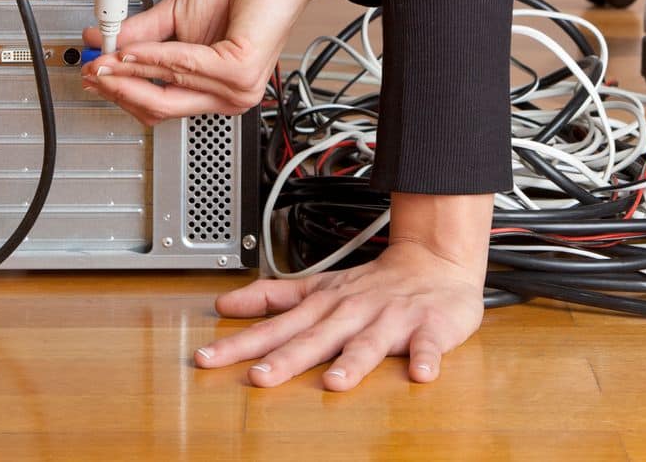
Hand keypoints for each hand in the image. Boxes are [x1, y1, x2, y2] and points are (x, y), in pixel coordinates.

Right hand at [82, 0, 373, 124]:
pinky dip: (154, 57)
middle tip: (92, 68)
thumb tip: (103, 42)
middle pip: (159, 106)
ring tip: (107, 54)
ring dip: (131, 69)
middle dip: (119, 86)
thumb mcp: (178, 13)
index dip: (121, 90)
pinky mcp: (240, 70)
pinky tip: (134, 48)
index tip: (94, 73)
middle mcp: (227, 96)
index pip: (158, 104)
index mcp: (213, 89)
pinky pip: (184, 67)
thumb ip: (142, 34)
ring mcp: (236, 88)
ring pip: (167, 88)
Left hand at [196, 193, 492, 389]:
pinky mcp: (429, 328)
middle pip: (317, 338)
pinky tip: (420, 373)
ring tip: (335, 383)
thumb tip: (223, 304)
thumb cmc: (374, 284)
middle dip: (288, 358)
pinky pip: (427, 345)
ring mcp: (391, 319)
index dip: (242, 344)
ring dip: (353, 362)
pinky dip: (424, 358)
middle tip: (260, 378)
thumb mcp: (318, 287)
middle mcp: (353, 313)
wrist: (436, 262)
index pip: (276, 327)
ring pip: (369, 343)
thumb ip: (271, 298)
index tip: (209, 359)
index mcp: (325, 306)